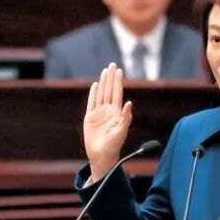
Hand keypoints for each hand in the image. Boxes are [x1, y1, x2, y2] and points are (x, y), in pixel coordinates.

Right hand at [83, 63, 132, 181]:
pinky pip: (91, 103)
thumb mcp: (121, 132)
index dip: (118, 82)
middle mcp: (108, 111)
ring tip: (105, 71)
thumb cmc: (114, 145)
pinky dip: (93, 94)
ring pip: (101, 94)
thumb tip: (129, 102)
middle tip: (112, 64)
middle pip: (109, 90)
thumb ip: (126, 117)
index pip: (117, 93)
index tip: (119, 70)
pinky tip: (95, 85)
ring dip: (103, 82)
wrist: (102, 155)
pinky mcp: (90, 118)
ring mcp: (99, 113)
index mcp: (116, 113)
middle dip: (111, 77)